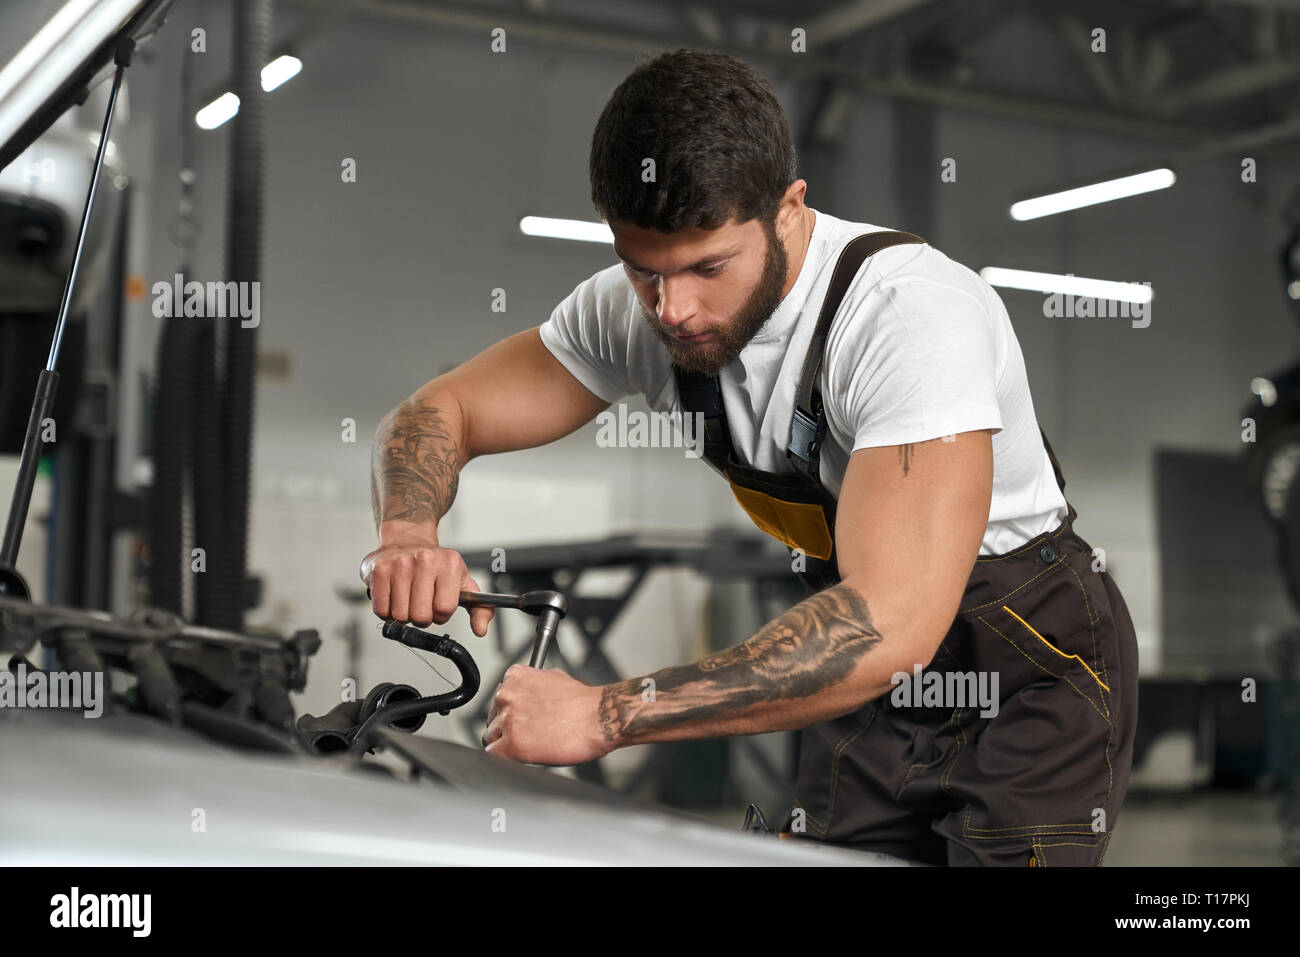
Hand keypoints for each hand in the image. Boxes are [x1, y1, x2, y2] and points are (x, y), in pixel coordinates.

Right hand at [359, 539, 493, 634]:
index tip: (438, 605)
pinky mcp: (379, 570)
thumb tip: (481, 630)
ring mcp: (400, 564)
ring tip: (407, 598)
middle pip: (421, 616)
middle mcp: (425, 560)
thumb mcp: (463, 583)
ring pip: (400, 616)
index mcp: (449, 564)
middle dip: (422, 618)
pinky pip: (381, 610)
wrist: (407, 540)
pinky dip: (387, 611)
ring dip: (404, 615)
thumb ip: (479, 608)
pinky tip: (394, 596)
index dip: (441, 615)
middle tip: (421, 604)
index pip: (445, 609)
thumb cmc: (436, 566)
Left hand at [482, 665, 610, 765]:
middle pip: (492, 718)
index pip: (498, 699)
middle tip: (527, 736)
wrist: (598, 717)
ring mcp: (508, 719)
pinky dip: (504, 758)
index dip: (509, 713)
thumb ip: (532, 684)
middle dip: (506, 729)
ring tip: (528, 746)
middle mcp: (507, 695)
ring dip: (505, 744)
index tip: (518, 721)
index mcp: (515, 677)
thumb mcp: (554, 678)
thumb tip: (527, 693)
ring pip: (490, 737)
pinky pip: (493, 755)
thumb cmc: (583, 703)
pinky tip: (519, 757)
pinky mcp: (512, 744)